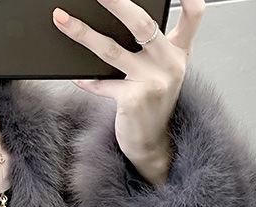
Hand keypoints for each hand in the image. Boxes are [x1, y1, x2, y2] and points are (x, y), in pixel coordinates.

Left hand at [52, 0, 204, 184]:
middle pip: (142, 24)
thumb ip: (151, 47)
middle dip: (116, 3)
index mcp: (179, 52)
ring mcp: (152, 82)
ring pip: (111, 50)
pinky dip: (87, 80)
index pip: (193, 16)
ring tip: (62, 20)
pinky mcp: (133, 100)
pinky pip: (102, 84)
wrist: (151, 143)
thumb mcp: (162, 72)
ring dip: (83, 33)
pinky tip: (76, 76)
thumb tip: (112, 22)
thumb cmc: (152, 103)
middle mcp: (169, 64)